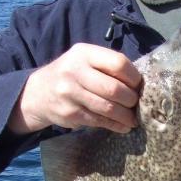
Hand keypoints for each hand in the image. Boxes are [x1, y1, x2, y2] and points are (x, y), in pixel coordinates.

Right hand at [8, 43, 140, 134]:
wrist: (39, 92)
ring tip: (133, 118)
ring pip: (108, 108)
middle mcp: (75, 71)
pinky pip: (99, 121)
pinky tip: (123, 126)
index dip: (134, 77)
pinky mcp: (69, 113)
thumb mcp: (85, 60)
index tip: (139, 85)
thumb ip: (108, 66)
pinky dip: (115, 125)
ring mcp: (70, 93)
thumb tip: (141, 84)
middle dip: (131, 99)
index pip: (118, 63)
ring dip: (126, 116)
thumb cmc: (72, 74)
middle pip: (115, 89)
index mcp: (84, 53)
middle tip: (137, 104)